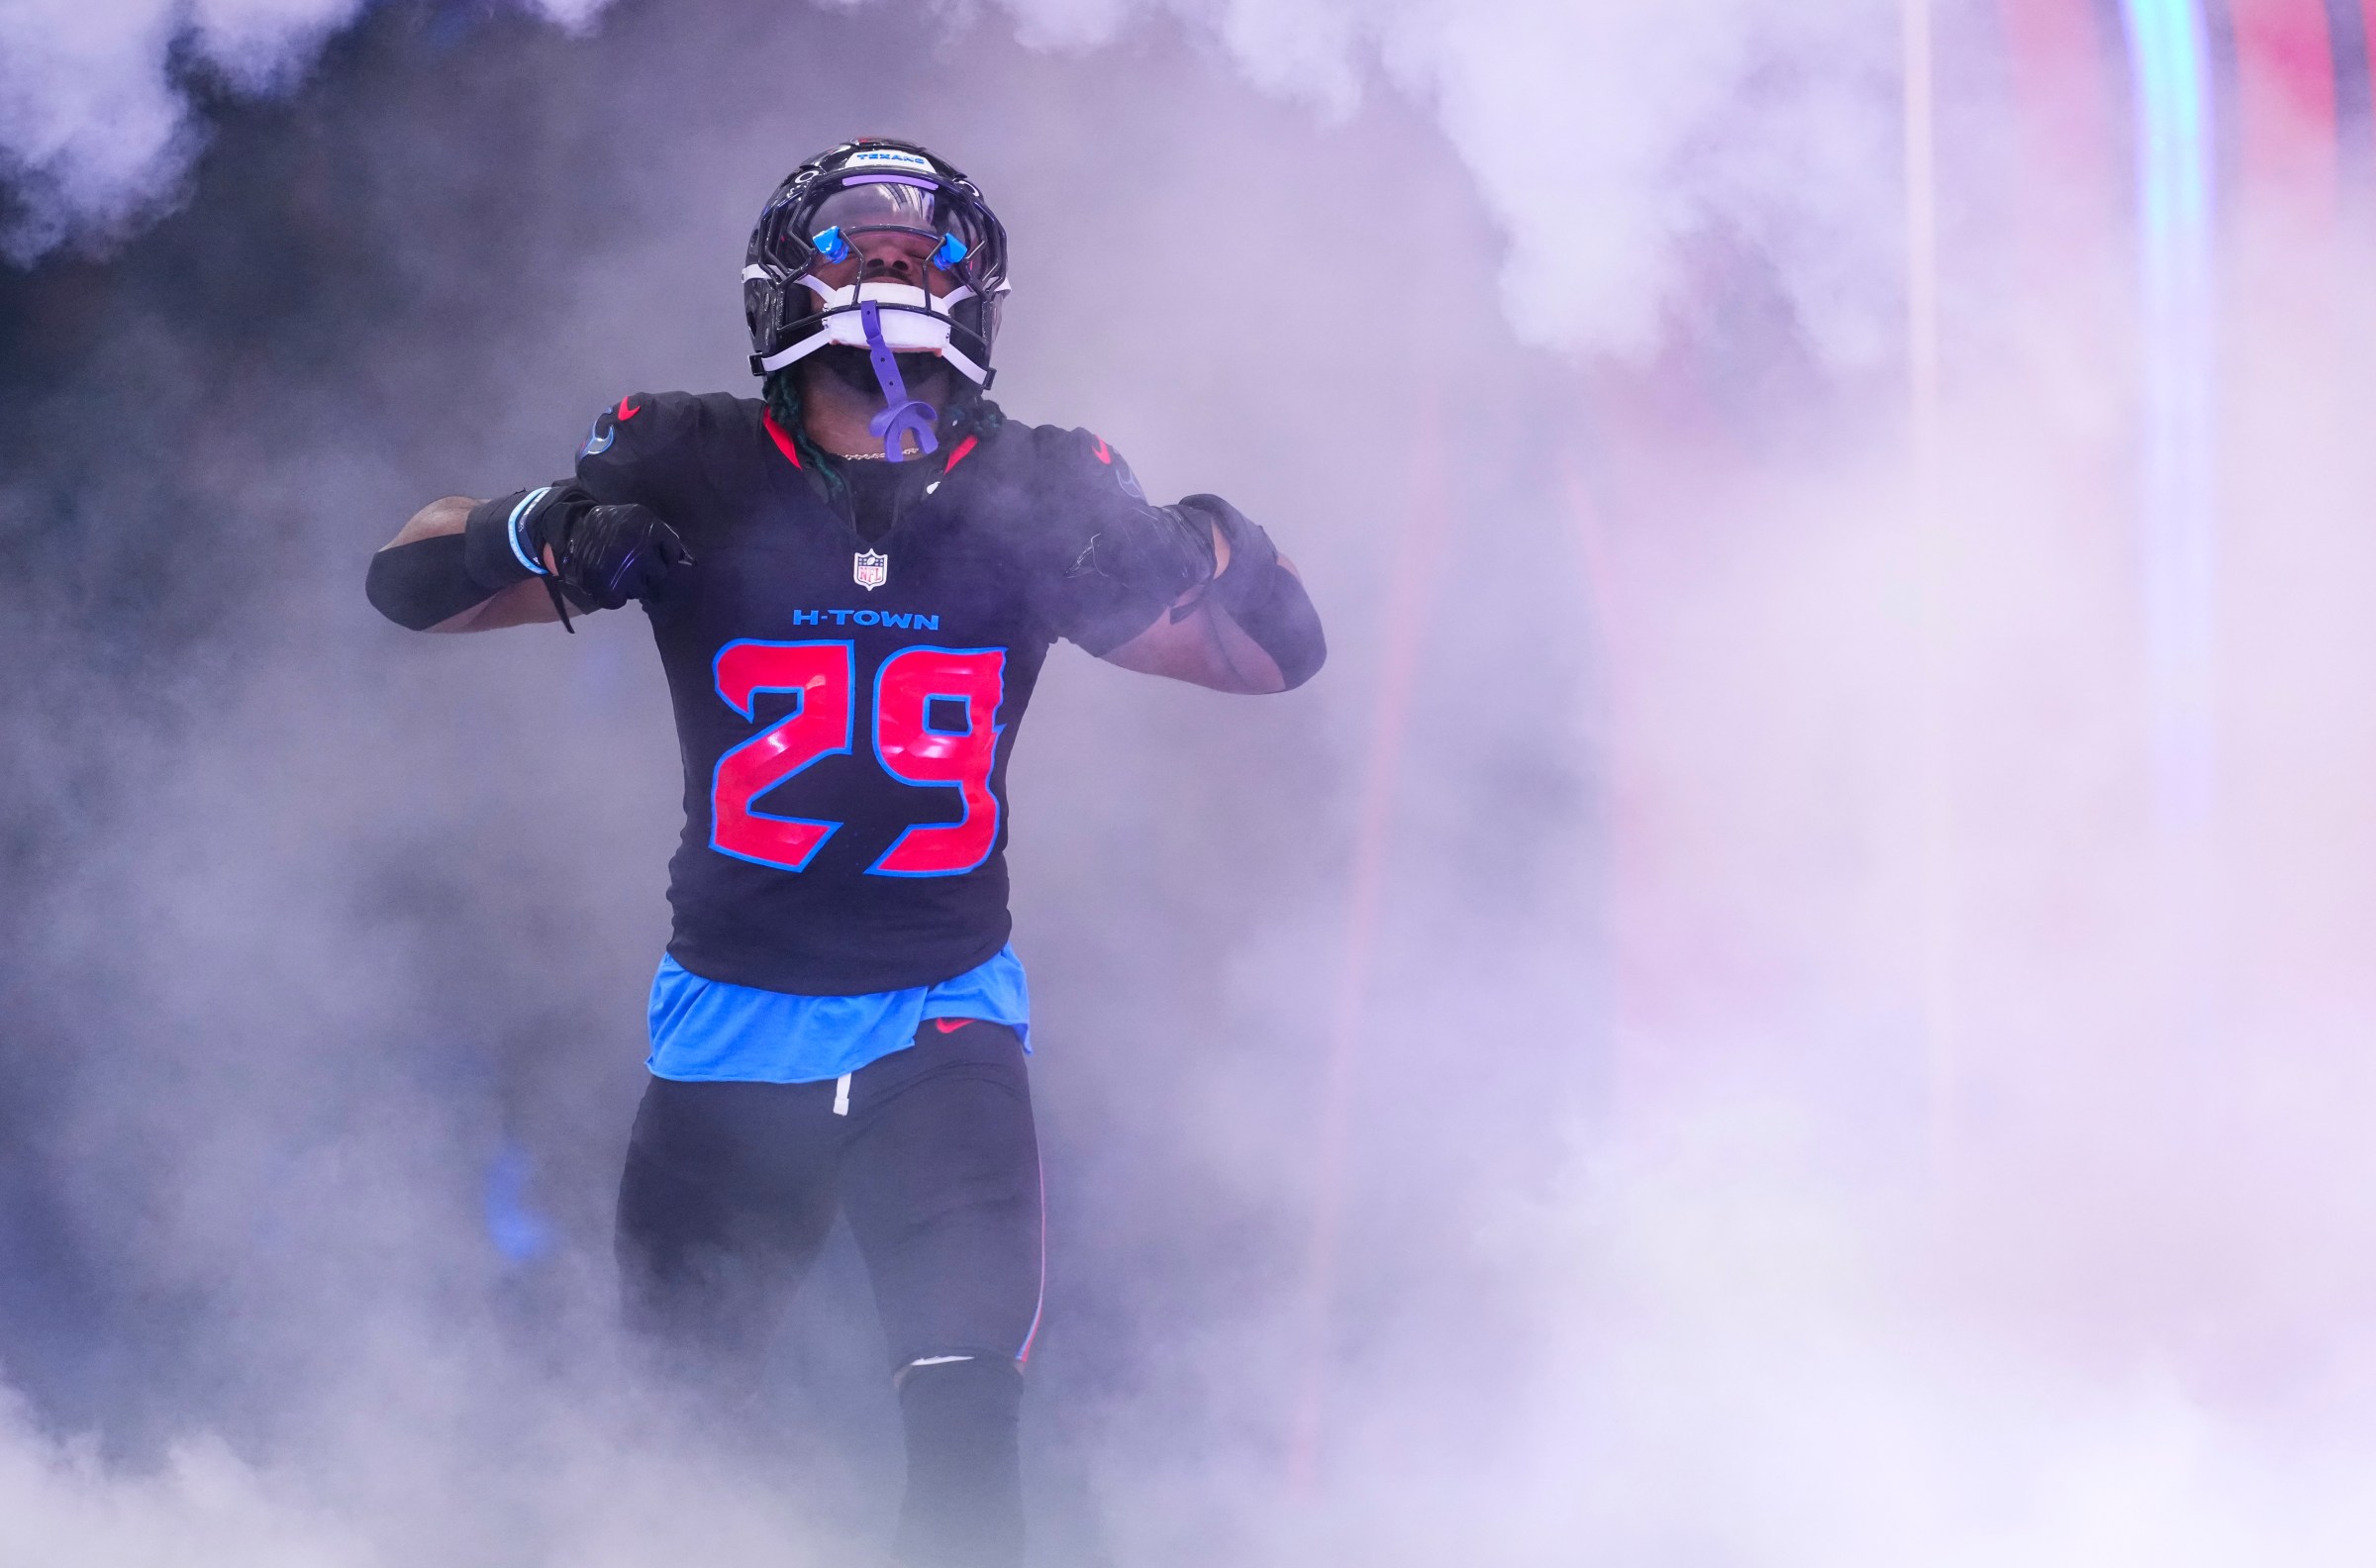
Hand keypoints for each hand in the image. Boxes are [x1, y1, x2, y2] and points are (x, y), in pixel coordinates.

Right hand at [531, 489, 692, 608]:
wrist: (569, 532)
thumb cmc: (607, 526)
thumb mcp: (635, 518)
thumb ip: (659, 534)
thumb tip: (685, 558)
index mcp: (649, 527)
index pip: (673, 550)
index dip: (663, 554)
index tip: (650, 553)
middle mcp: (641, 549)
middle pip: (660, 572)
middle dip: (647, 571)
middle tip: (628, 562)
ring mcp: (626, 571)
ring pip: (643, 589)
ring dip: (632, 584)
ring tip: (615, 570)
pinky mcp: (611, 589)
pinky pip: (622, 600)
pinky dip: (615, 595)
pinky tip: (605, 580)